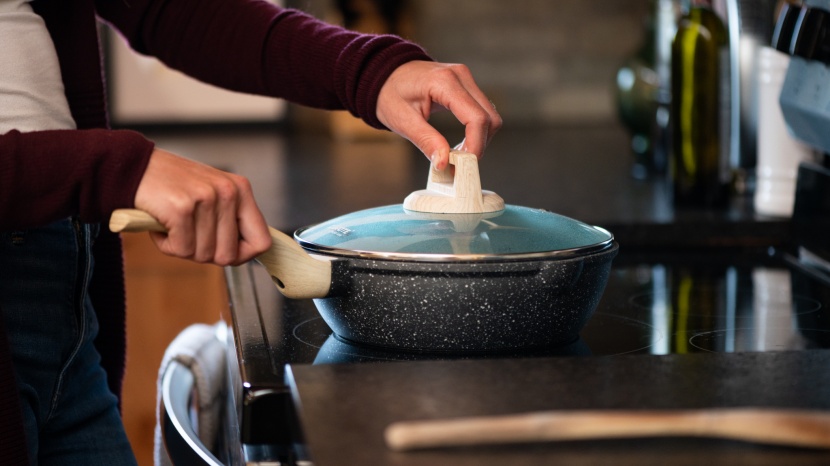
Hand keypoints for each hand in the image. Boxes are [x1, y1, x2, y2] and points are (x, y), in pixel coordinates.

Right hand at [133, 148, 270, 265]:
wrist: (135, 167)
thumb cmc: (173, 186)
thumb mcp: (213, 195)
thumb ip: (230, 220)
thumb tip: (244, 254)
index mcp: (241, 190)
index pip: (262, 241)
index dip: (244, 256)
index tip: (226, 254)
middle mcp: (228, 192)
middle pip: (228, 255)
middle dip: (205, 254)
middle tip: (188, 235)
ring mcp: (206, 199)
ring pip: (203, 254)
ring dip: (183, 247)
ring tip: (174, 225)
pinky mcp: (182, 208)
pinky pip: (181, 250)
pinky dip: (166, 244)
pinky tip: (161, 224)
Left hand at [376, 60, 501, 169]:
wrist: (385, 73)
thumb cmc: (389, 93)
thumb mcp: (402, 120)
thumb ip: (426, 141)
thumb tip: (444, 163)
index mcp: (445, 82)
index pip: (476, 118)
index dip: (476, 145)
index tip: (464, 165)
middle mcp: (460, 76)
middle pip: (489, 118)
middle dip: (479, 145)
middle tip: (460, 164)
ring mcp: (465, 79)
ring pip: (490, 115)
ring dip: (480, 139)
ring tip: (457, 154)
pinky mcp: (466, 85)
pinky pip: (482, 111)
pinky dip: (476, 130)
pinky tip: (460, 143)